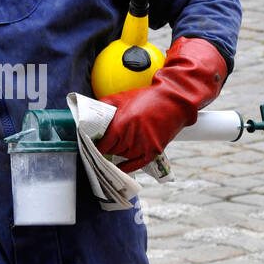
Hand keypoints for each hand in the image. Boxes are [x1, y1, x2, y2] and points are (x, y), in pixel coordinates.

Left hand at [97, 36, 228, 172]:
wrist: (174, 100)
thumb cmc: (147, 97)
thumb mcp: (122, 97)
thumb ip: (105, 105)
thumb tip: (90, 112)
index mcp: (122, 124)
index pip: (102, 144)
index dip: (95, 146)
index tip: (90, 146)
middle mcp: (132, 137)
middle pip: (112, 151)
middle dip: (106, 149)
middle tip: (100, 148)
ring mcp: (144, 145)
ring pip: (123, 157)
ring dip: (116, 154)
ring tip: (112, 151)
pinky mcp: (154, 150)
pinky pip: (136, 164)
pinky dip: (126, 167)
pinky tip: (119, 167)